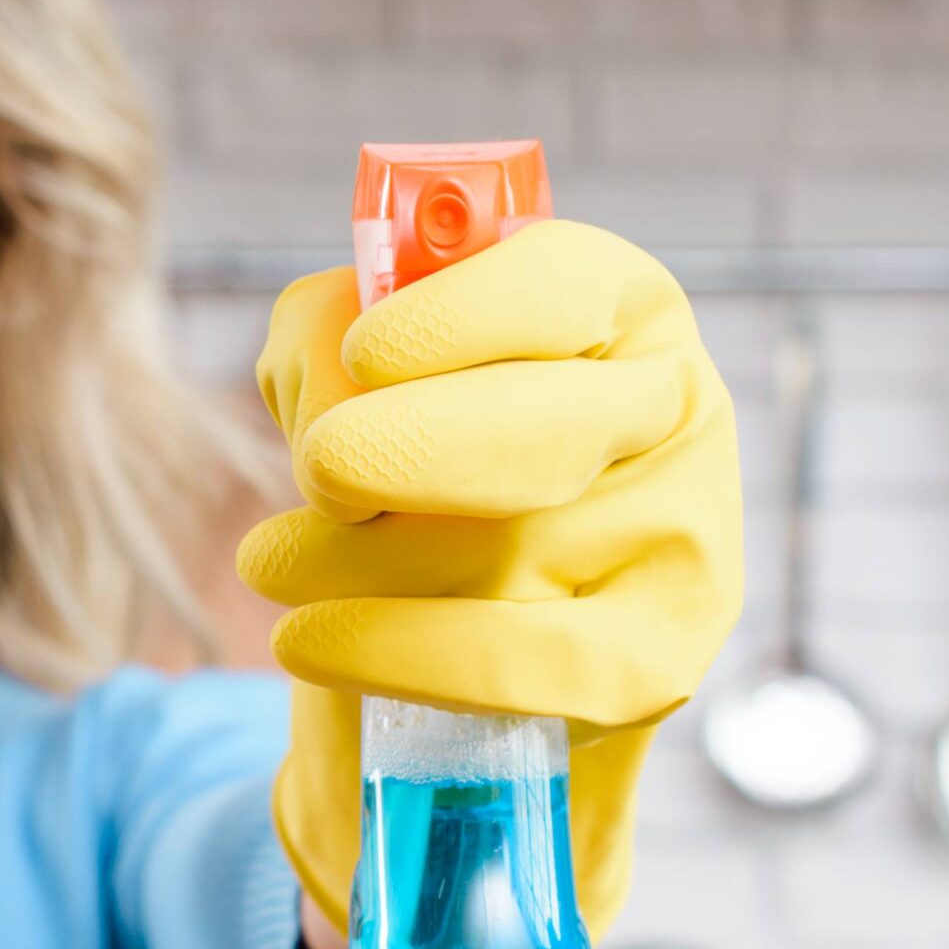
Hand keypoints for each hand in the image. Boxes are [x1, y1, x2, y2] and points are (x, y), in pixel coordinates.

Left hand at [235, 219, 741, 932]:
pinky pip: (515, 663)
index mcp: (617, 308)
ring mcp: (677, 541)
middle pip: (553, 426)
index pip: (565, 285)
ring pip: (508, 549)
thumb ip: (325, 337)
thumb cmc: (400, 468)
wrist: (445, 638)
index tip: (362, 354)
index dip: (460, 317)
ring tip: (272, 561)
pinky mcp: (650, 664)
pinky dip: (390, 650)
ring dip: (357, 558)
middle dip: (417, 446)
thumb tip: (321, 385)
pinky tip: (303, 639)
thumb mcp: (355, 372)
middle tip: (321, 468)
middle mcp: (670, 413)